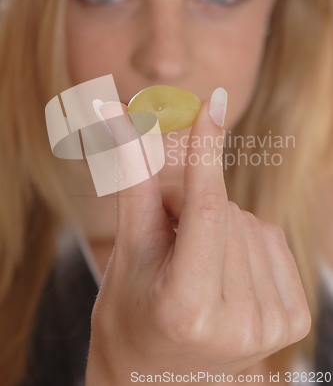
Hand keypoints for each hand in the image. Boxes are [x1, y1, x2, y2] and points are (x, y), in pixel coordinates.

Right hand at [86, 92, 310, 384]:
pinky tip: (225, 268)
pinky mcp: (294, 318)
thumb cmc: (132, 309)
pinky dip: (244, 240)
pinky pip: (270, 239)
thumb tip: (119, 117)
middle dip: (191, 203)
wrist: (164, 373)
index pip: (206, 210)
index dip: (206, 152)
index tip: (213, 104)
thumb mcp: (128, 249)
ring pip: (249, 223)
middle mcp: (238, 322)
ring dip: (218, 223)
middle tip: (168, 234)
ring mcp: (273, 324)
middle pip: (223, 212)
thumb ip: (133, 181)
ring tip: (193, 259)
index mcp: (186, 308)